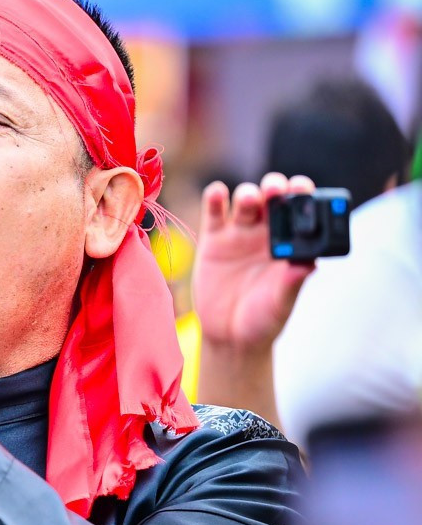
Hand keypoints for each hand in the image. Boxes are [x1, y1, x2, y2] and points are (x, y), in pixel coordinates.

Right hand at [193, 173, 317, 351]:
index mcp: (290, 244)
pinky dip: (214, 197)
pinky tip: (217, 194)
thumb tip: (310, 264)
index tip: (303, 189)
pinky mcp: (212, 240)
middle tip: (276, 190)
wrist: (228, 336)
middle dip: (275, 187)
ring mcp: (239, 234)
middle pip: (272, 198)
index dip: (303, 195)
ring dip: (248, 193)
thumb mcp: (281, 304)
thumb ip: (292, 283)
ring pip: (244, 200)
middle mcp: (266, 234)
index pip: (300, 210)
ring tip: (249, 200)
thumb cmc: (262, 321)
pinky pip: (213, 212)